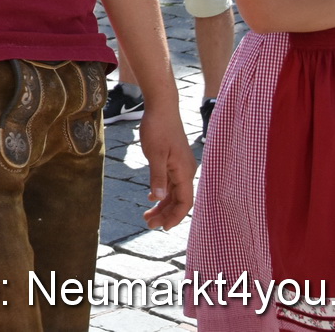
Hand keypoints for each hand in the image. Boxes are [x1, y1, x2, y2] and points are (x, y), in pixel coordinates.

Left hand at [137, 104, 195, 228]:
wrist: (162, 107)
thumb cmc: (158, 128)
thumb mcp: (154, 154)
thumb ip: (158, 177)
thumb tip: (159, 198)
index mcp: (184, 171)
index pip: (184, 202)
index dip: (175, 216)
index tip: (163, 228)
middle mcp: (186, 171)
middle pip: (179, 200)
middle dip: (165, 214)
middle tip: (148, 224)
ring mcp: (181, 166)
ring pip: (175, 192)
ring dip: (163, 205)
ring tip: (148, 215)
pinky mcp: (175, 160)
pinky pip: (171, 182)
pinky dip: (163, 192)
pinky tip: (152, 197)